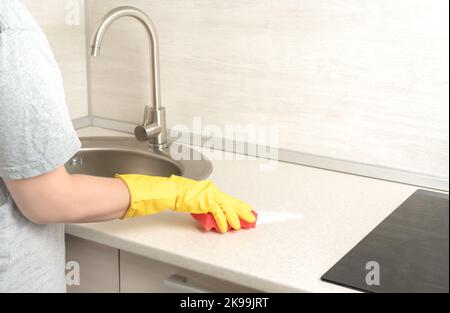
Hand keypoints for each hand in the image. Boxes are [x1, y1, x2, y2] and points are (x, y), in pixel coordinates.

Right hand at [115, 174, 255, 232]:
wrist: (170, 192)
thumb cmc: (177, 194)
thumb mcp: (194, 198)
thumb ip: (204, 204)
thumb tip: (209, 212)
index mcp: (210, 189)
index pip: (228, 198)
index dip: (238, 204)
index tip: (246, 209)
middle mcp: (212, 191)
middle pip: (232, 201)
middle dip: (243, 210)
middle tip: (252, 217)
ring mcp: (210, 196)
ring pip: (228, 208)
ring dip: (235, 218)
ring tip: (241, 226)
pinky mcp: (206, 202)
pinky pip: (218, 214)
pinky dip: (223, 222)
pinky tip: (226, 228)